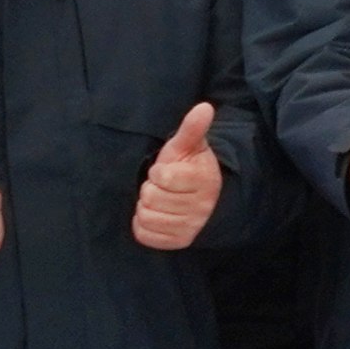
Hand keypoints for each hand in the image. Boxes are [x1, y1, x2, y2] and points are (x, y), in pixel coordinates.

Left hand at [128, 101, 220, 250]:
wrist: (205, 199)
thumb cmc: (189, 168)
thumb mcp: (188, 147)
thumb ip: (192, 128)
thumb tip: (204, 107)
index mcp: (202, 180)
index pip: (162, 177)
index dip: (158, 172)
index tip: (167, 172)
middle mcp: (200, 207)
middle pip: (151, 198)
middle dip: (151, 190)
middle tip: (163, 188)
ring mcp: (190, 226)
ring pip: (147, 216)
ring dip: (147, 207)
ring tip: (160, 201)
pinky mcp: (178, 241)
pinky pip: (145, 234)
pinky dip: (144, 225)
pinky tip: (156, 216)